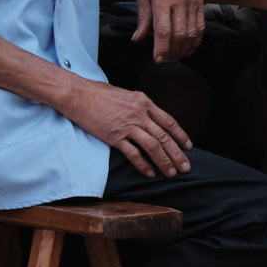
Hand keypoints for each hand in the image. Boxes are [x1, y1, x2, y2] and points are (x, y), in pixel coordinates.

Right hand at [61, 78, 192, 176]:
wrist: (78, 95)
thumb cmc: (99, 93)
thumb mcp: (127, 95)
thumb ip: (140, 106)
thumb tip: (149, 118)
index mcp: (144, 102)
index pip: (168, 121)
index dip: (181, 135)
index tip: (188, 147)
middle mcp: (139, 114)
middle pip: (164, 137)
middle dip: (178, 154)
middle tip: (186, 167)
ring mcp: (127, 126)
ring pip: (153, 147)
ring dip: (164, 161)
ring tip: (172, 173)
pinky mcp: (114, 136)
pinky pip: (133, 154)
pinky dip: (144, 165)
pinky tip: (150, 173)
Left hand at [133, 0, 204, 62]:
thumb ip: (143, 18)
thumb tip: (138, 39)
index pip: (164, 31)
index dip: (161, 48)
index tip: (157, 59)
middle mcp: (180, 1)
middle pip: (179, 35)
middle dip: (173, 52)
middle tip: (166, 59)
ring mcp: (193, 2)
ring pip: (192, 33)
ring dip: (185, 48)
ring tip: (177, 55)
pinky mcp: (200, 2)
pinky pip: (201, 26)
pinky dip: (197, 40)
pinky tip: (190, 47)